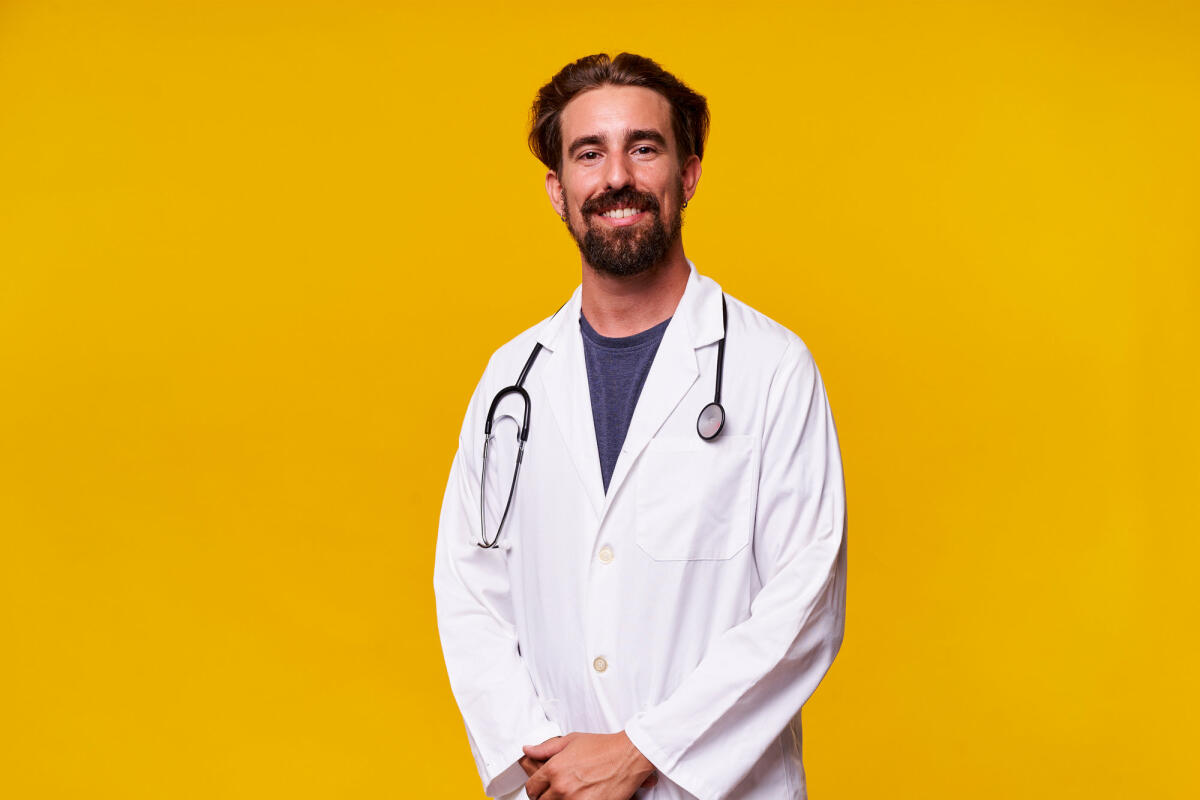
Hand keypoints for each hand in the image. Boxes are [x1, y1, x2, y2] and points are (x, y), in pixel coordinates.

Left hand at [522, 731, 657, 798]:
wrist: (628, 756)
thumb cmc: (603, 747)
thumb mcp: (571, 741)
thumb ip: (546, 748)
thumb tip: (528, 749)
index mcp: (554, 769)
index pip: (532, 788)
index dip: (535, 789)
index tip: (540, 790)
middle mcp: (562, 787)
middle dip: (546, 797)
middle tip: (557, 792)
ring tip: (570, 794)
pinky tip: (581, 797)